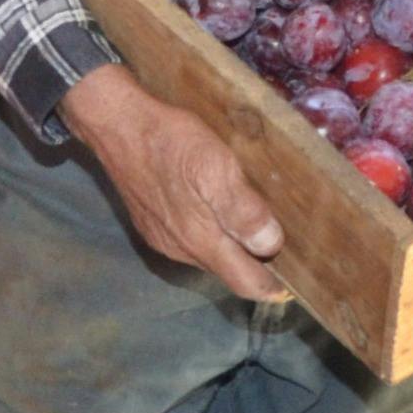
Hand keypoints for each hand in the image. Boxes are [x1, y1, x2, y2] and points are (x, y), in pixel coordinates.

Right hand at [65, 64, 286, 302]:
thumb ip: (242, 211)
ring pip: (207, 256)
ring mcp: (162, 239)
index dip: (272, 287)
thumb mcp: (216, 167)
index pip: (245, 283)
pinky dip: (207, 235)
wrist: (116, 125)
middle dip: (254, 266)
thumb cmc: (171, 142)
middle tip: (283, 246)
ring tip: (251, 224)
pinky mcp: (149, 225)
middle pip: (227, 272)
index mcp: (202, 241)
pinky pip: (187, 242)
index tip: (297, 282)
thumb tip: (270, 246)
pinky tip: (211, 210)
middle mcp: (181, 250)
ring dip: (230, 248)